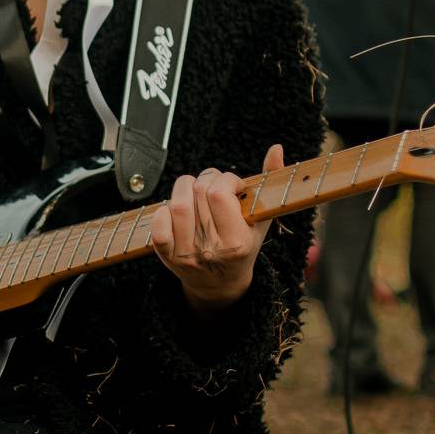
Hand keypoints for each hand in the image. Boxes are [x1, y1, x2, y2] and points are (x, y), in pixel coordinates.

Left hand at [151, 144, 283, 313]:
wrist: (220, 284)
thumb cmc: (243, 246)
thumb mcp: (261, 219)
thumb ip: (269, 182)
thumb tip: (276, 148)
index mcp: (236, 242)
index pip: (219, 194)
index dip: (226, 180)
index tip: (233, 185)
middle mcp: (210, 249)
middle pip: (198, 193)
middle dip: (207, 179)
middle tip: (214, 186)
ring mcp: (186, 254)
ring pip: (176, 204)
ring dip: (185, 188)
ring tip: (196, 193)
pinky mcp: (167, 256)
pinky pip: (158, 224)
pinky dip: (164, 211)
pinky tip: (176, 211)